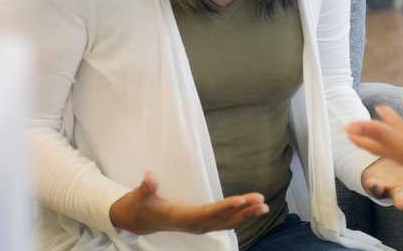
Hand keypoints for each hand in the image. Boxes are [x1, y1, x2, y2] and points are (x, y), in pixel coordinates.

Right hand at [109, 170, 268, 235]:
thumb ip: (146, 187)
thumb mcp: (139, 196)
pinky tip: (251, 209)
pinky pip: (224, 222)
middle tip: (261, 201)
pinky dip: (239, 216)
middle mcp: (193, 224)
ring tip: (263, 206)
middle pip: (222, 219)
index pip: (207, 213)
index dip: (224, 208)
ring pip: (226, 222)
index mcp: (180, 217)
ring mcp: (198, 226)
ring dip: (246, 215)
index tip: (241, 200)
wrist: (139, 221)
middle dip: (243, 211)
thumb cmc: (140, 206)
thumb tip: (149, 175)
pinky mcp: (201, 223)